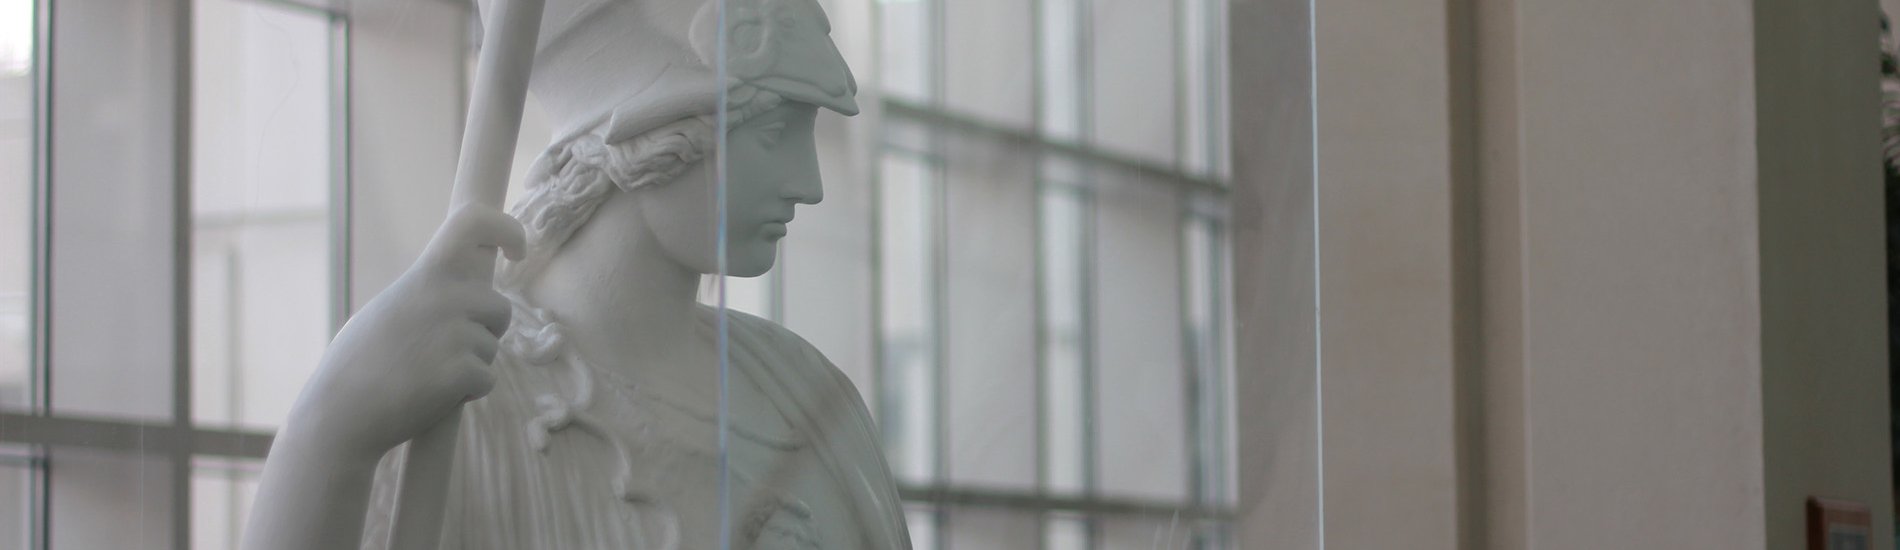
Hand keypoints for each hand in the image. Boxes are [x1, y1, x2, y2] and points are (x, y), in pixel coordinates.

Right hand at [283, 205, 525, 460]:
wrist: (340, 412)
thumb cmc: (358, 363)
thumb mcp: (390, 308)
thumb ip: (426, 291)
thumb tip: (459, 283)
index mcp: (424, 276)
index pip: (473, 224)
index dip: (507, 229)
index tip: (516, 251)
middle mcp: (444, 297)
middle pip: (500, 307)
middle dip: (487, 331)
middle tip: (450, 350)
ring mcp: (455, 334)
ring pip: (492, 347)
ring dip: (472, 364)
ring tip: (427, 373)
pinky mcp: (462, 372)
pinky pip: (487, 379)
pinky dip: (468, 391)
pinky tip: (432, 395)